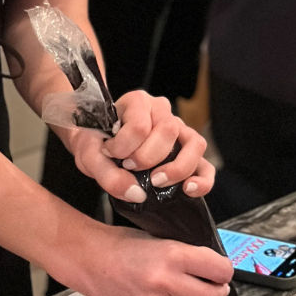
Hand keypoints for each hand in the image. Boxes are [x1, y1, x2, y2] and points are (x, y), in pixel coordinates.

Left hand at [67, 90, 214, 203]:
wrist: (97, 146)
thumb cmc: (96, 143)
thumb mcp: (89, 156)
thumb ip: (107, 173)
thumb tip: (137, 193)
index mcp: (138, 102)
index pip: (139, 125)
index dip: (123, 147)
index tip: (110, 153)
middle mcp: (163, 111)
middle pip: (169, 130)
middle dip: (147, 157)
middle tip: (129, 167)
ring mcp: (180, 130)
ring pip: (195, 144)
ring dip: (177, 167)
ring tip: (156, 182)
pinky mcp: (188, 153)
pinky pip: (206, 166)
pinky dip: (202, 180)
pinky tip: (188, 190)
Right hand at [77, 225, 233, 295]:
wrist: (89, 260)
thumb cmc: (121, 245)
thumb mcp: (158, 238)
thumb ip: (184, 253)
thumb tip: (210, 264)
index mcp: (172, 255)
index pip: (218, 269)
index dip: (225, 269)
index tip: (223, 268)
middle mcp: (166, 281)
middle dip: (220, 290)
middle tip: (218, 284)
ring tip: (202, 294)